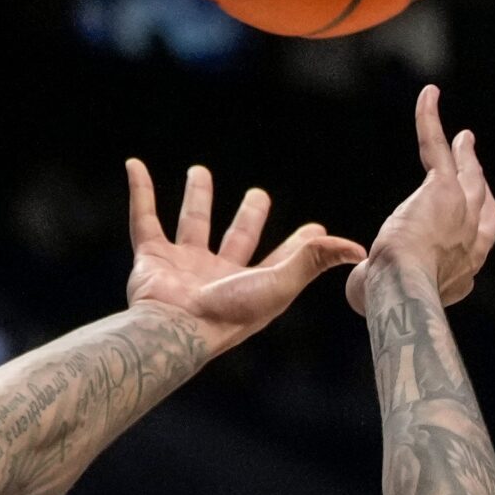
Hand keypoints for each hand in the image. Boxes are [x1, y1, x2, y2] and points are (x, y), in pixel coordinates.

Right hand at [123, 161, 363, 349]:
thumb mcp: (279, 283)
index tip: (316, 228)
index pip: (282, 259)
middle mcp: (218, 276)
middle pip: (237, 239)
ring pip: (191, 224)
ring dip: (196, 199)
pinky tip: (135, 166)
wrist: (175, 328)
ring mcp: (182, 266)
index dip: (301, 245)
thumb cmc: (228, 313)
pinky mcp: (150, 258)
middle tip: (258, 195)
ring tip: (200, 172)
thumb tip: (359, 248)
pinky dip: (139, 192)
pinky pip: (143, 218)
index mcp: (251, 285)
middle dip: (248, 217)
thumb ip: (315, 261)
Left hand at [345, 86, 494, 314]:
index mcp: (463, 272)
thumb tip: (364, 283)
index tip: (471, 212)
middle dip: (478, 179)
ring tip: (462, 136)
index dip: (476, 223)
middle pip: (481, 202)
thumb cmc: (387, 300)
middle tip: (471, 159)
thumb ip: (381, 285)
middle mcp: (472, 242)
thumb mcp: (387, 297)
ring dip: (463, 153)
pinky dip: (430, 120)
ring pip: (466, 175)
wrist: (400, 287)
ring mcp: (461, 212)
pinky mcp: (442, 188)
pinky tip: (427, 95)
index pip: (476, 242)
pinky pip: (436, 148)